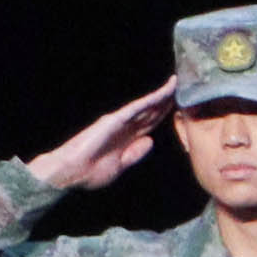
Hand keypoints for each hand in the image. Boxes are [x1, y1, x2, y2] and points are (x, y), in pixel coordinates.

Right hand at [27, 86, 175, 192]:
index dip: (166, 114)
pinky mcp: (115, 119)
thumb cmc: (91, 172)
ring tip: (177, 83)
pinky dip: (153, 99)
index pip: (151, 123)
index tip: (181, 106)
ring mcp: (121, 122)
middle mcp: (126, 127)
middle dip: (168, 102)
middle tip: (184, 88)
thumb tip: (150, 141)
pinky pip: (138, 107)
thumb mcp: (120, 165)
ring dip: (164, 96)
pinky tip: (166, 90)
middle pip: (152, 112)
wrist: (71, 174)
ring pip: (148, 106)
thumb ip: (135, 153)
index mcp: (128, 139)